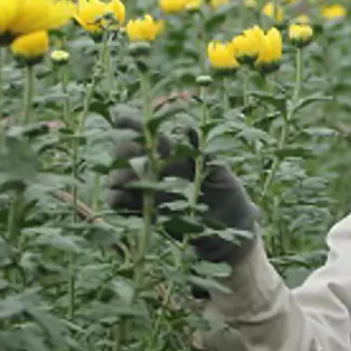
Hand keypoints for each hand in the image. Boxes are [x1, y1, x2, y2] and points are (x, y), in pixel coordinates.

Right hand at [105, 114, 258, 263]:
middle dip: (123, 151)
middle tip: (126, 155)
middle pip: (131, 154)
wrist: (232, 232)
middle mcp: (162, 171)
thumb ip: (206, 156)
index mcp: (178, 156)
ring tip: (120, 181)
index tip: (119, 117)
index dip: (134, 125)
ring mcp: (153, 191)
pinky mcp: (150, 213)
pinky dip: (118, 201)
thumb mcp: (223, 177)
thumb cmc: (232, 198)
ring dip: (118, 177)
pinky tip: (117, 199)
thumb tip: (189, 128)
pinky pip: (126, 206)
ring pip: (124, 179)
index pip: (153, 136)